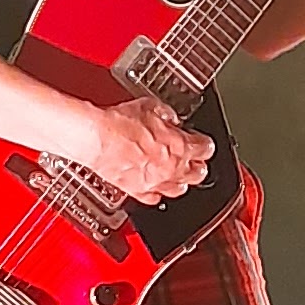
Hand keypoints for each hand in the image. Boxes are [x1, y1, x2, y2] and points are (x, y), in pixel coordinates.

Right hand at [83, 93, 212, 203]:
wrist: (98, 138)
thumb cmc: (121, 123)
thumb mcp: (149, 106)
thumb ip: (165, 114)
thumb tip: (170, 117)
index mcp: (180, 146)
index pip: (204, 149)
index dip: (205, 145)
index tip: (203, 143)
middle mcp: (171, 168)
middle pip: (197, 174)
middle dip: (199, 167)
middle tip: (197, 162)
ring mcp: (154, 182)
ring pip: (178, 190)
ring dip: (181, 183)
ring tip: (181, 178)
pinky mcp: (135, 191)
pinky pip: (152, 198)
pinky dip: (156, 194)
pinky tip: (154, 190)